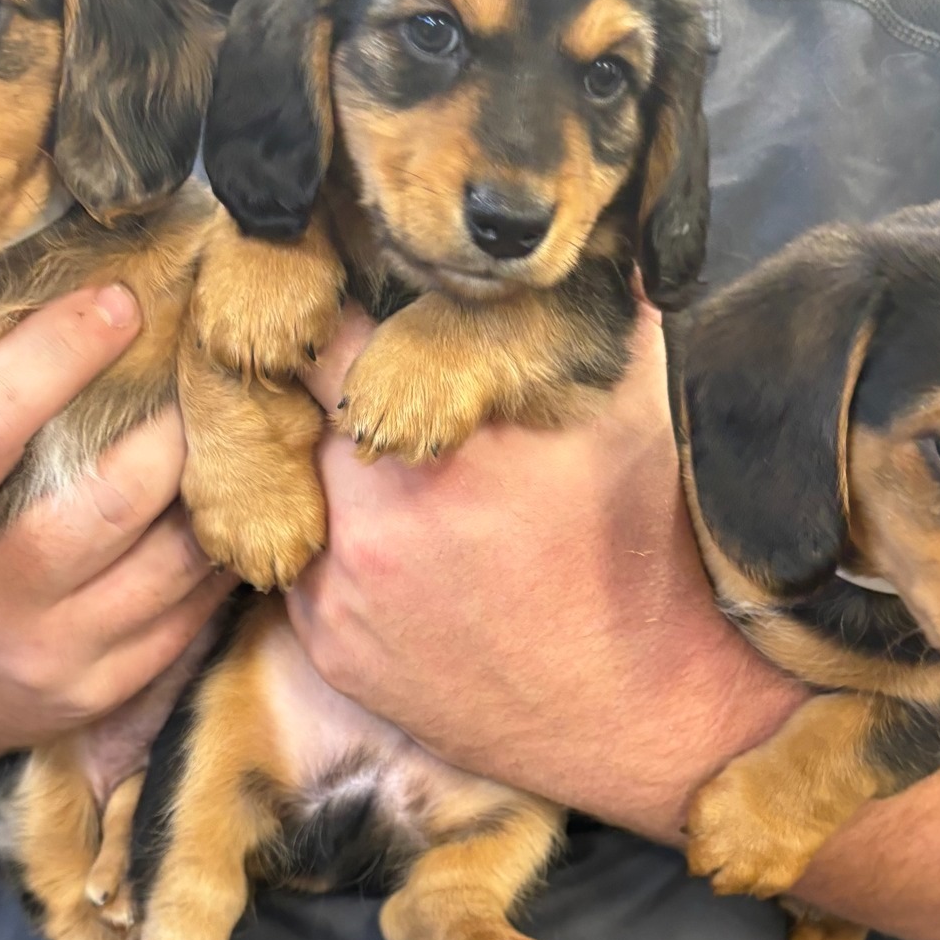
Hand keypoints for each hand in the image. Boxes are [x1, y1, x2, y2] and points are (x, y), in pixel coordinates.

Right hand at [0, 284, 237, 841]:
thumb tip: (71, 305)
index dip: (56, 353)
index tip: (120, 299)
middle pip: (112, 496)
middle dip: (172, 428)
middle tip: (208, 374)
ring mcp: (53, 651)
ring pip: (173, 556)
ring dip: (214, 489)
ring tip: (237, 436)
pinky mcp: (101, 689)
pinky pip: (192, 611)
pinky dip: (220, 554)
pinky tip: (227, 510)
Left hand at [287, 302, 801, 843]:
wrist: (651, 711)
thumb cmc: (651, 549)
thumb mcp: (641, 408)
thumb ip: (601, 307)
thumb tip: (602, 228)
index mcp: (436, 442)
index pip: (324, 342)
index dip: (335, 319)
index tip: (354, 316)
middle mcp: (366, 520)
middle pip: (296, 419)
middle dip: (330, 400)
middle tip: (376, 397)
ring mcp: (338, 595)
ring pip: (288, 495)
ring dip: (324, 476)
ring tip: (393, 479)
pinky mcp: (329, 654)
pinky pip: (298, 569)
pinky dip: (330, 547)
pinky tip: (395, 549)